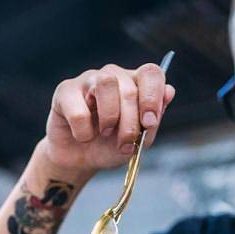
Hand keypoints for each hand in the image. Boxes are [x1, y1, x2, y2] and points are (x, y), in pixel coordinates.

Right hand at [40, 62, 175, 178]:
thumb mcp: (137, 141)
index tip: (149, 123)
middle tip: (125, 143)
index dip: (153, 97)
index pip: (152, 73)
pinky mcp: (65, 90)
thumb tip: (169, 92)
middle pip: (129, 87)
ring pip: (106, 85)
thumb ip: (153, 120)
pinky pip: (79, 110)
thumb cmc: (110, 146)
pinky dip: (84, 132)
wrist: (81, 160)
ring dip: (109, 119)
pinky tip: (83, 136)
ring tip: (104, 134)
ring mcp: (89, 79)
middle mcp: (114, 76)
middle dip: (130, 122)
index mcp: (135, 84)